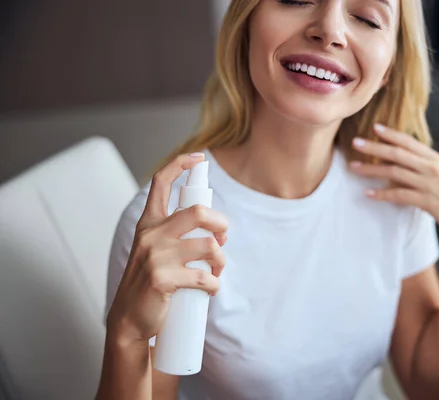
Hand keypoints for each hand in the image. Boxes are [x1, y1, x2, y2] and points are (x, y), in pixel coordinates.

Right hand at [106, 153, 228, 344]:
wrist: (129, 319)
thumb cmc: (150, 283)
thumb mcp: (154, 250)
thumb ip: (178, 235)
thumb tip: (219, 234)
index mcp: (148, 224)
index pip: (160, 182)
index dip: (180, 164)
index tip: (199, 157)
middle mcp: (150, 235)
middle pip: (199, 212)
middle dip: (222, 224)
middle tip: (223, 239)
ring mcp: (155, 256)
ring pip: (209, 246)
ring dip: (221, 261)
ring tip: (217, 271)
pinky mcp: (162, 279)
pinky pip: (204, 276)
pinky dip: (215, 285)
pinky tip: (211, 289)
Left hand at [350, 124, 438, 255]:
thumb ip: (424, 167)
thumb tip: (400, 162)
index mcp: (437, 159)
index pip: (410, 142)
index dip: (392, 134)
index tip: (374, 127)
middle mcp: (433, 168)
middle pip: (398, 154)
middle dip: (374, 147)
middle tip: (355, 142)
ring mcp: (430, 184)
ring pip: (394, 172)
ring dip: (371, 169)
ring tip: (353, 167)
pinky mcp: (428, 201)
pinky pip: (399, 195)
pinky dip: (382, 194)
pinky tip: (368, 193)